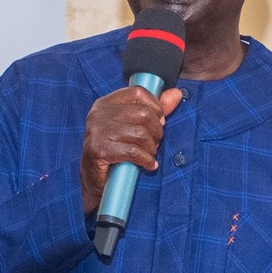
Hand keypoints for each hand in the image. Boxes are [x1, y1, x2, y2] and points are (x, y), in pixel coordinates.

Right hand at [80, 84, 183, 214]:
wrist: (94, 180)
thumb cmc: (115, 151)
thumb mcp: (133, 126)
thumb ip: (154, 110)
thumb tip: (177, 93)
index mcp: (106, 103)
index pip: (137, 92)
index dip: (155, 106)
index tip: (159, 121)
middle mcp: (99, 114)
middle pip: (143, 113)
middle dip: (156, 131)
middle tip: (155, 143)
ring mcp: (97, 131)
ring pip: (140, 134)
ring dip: (151, 148)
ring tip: (150, 155)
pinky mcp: (98, 150)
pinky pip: (133, 151)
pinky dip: (146, 160)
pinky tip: (148, 165)